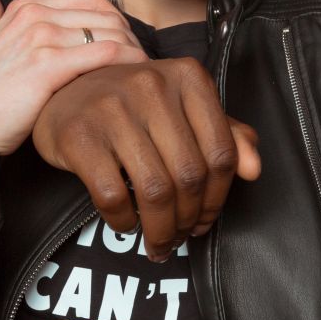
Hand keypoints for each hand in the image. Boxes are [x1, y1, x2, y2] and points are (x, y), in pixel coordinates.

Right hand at [0, 0, 147, 154]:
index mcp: (22, 8)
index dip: (115, 21)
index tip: (126, 44)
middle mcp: (33, 15)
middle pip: (105, 13)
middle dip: (130, 35)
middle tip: (141, 60)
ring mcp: (40, 37)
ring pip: (111, 31)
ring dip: (134, 50)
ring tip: (143, 72)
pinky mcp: (49, 64)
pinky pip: (107, 53)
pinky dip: (129, 62)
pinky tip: (136, 78)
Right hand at [31, 59, 261, 261]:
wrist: (66, 87)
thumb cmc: (136, 103)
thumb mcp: (184, 108)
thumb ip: (225, 134)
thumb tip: (254, 170)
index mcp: (189, 77)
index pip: (221, 151)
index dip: (219, 197)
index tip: (207, 220)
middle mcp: (153, 86)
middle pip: (189, 175)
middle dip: (189, 218)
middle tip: (182, 237)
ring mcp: (113, 109)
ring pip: (154, 189)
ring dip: (161, 228)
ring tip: (160, 242)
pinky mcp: (79, 135)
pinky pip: (112, 195)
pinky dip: (124, 220)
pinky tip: (127, 223)